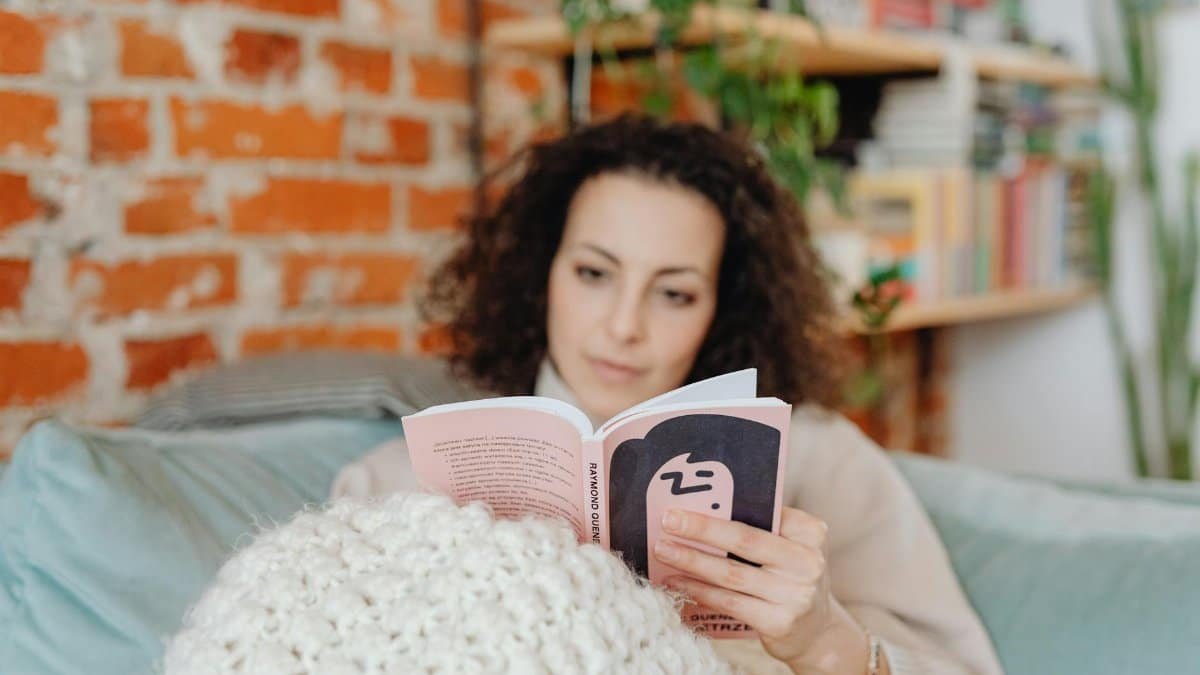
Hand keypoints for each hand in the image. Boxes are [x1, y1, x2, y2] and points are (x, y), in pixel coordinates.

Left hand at [653, 507, 872, 674]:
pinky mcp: (779, 623)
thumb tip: (704, 508)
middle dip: (701, 528)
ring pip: (732, 574)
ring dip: (692, 560)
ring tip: (663, 550)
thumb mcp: (790, 547)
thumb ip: (762, 527)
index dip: (725, 508)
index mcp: (812, 533)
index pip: (765, 513)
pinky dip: (699, 590)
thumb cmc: (791, 577)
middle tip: (668, 520)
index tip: (686, 503)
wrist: (817, 631)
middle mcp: (808, 563)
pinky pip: (730, 602)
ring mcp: (796, 595)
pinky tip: (677, 582)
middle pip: (745, 540)